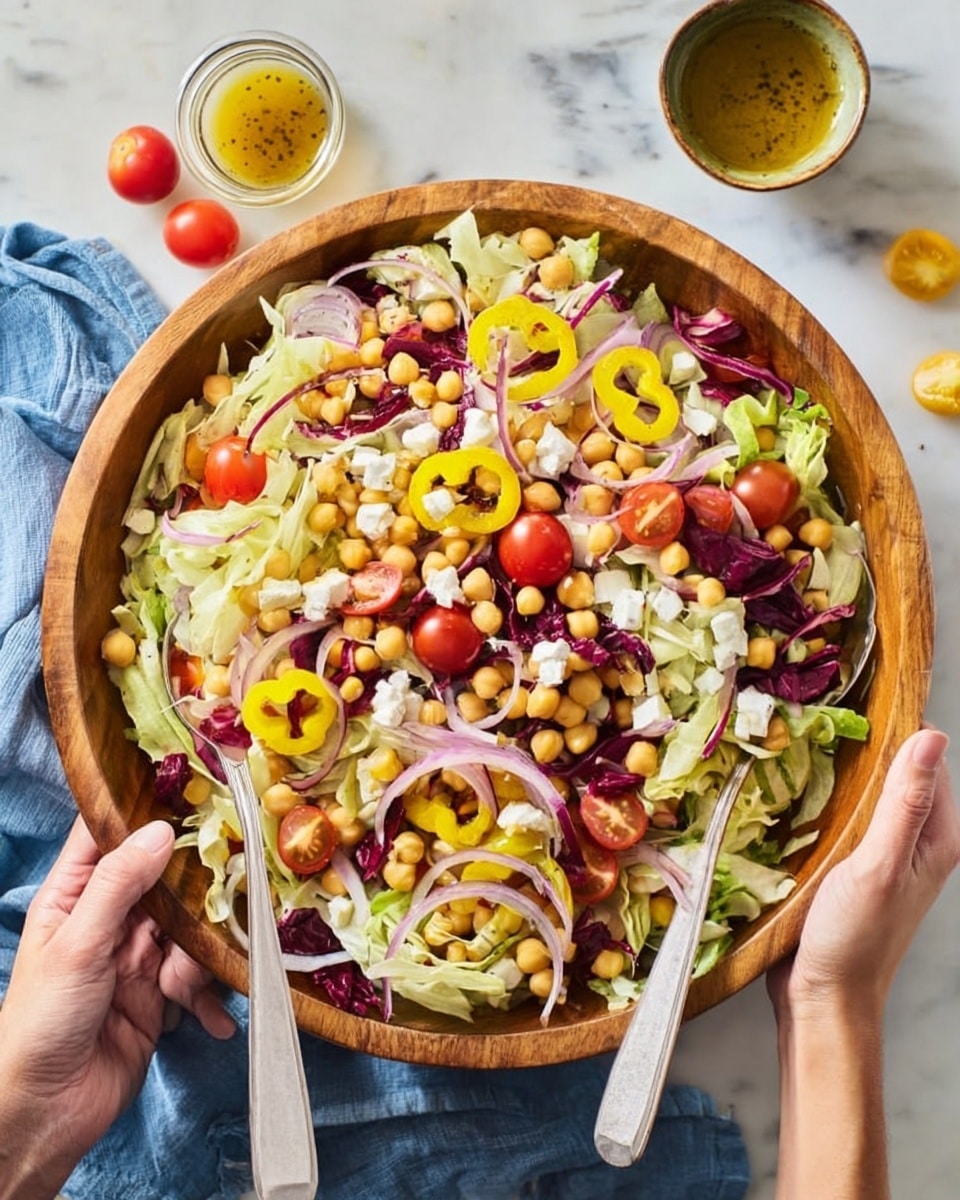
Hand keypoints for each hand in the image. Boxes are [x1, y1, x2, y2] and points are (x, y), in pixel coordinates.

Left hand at [0, 816, 234, 1198]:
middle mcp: (109, 917)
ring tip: (177, 991)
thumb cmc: (41, 1023)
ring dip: (196, 958)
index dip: (143, 810)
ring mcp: (138, 954)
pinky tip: (209, 1020)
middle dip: (193, 890)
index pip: (107, 836)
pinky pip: (198, 975)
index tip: (191, 792)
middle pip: (163, 878)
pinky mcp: (161, 993)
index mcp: (74, 896)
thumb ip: (118, 885)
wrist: (47, 1113)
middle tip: (223, 890)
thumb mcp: (77, 945)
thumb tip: (160, 830)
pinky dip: (207, 996)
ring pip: (189, 926)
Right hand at [768, 727, 959, 1021]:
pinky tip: (793, 789)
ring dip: (836, 771)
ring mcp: (882, 852)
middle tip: (816, 721)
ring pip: (864, 790)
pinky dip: (820, 798)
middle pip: (895, 770)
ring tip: (799, 747)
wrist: (822, 998)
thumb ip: (904, 803)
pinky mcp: (851, 863)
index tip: (854, 704)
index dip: (896, 727)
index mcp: (937, 837)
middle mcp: (916, 840)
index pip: (927, 759)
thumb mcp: (879, 864)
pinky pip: (840, 814)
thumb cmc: (854, 938)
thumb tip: (930, 737)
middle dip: (861, 745)